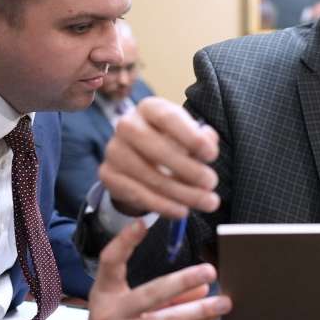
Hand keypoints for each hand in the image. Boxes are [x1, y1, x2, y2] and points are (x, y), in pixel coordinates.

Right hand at [52, 218, 231, 319]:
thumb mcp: (125, 306)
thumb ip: (162, 294)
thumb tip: (202, 285)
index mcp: (104, 295)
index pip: (110, 263)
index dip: (124, 242)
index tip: (141, 223)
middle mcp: (111, 316)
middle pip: (151, 294)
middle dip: (183, 281)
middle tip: (208, 271)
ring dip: (200, 310)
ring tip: (223, 302)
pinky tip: (210, 318)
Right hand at [100, 97, 219, 217]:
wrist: (138, 160)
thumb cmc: (171, 142)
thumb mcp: (188, 135)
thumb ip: (202, 139)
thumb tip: (208, 143)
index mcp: (149, 108)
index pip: (169, 119)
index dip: (191, 137)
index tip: (211, 155)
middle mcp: (127, 125)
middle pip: (157, 149)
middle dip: (188, 169)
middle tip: (211, 183)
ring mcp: (114, 150)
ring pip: (150, 176)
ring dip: (182, 193)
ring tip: (206, 202)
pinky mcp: (108, 174)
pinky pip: (138, 194)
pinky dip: (163, 206)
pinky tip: (182, 211)